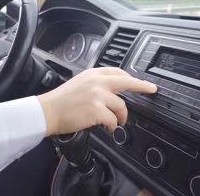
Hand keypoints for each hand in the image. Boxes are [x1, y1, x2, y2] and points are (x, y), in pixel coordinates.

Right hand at [37, 67, 156, 135]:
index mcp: (92, 74)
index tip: (139, 81)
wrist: (47, 111)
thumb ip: (96, 84)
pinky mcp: (97, 111)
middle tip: (151, 89)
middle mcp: (97, 82)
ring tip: (117, 122)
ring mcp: (98, 96)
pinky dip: (112, 126)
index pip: (117, 71)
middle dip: (142, 86)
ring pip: (121, 106)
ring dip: (121, 117)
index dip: (130, 77)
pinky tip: (107, 128)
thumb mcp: (79, 83)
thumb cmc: (61, 101)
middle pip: (127, 81)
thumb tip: (112, 92)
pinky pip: (113, 120)